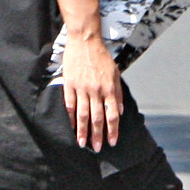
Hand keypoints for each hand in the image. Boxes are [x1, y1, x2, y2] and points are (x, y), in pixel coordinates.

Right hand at [61, 33, 123, 149]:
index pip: (112, 115)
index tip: (112, 142)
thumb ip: (118, 93)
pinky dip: (71, 117)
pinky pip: (70, 105)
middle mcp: (96, 90)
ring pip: (82, 115)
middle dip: (98, 135)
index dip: (113, 130)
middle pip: (97, 118)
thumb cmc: (102, 57)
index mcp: (109, 88)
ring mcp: (82, 88)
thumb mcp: (115, 73)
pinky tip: (72, 127)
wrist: (85, 41)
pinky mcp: (70, 84)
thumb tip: (120, 111)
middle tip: (97, 149)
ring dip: (83, 131)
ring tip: (82, 143)